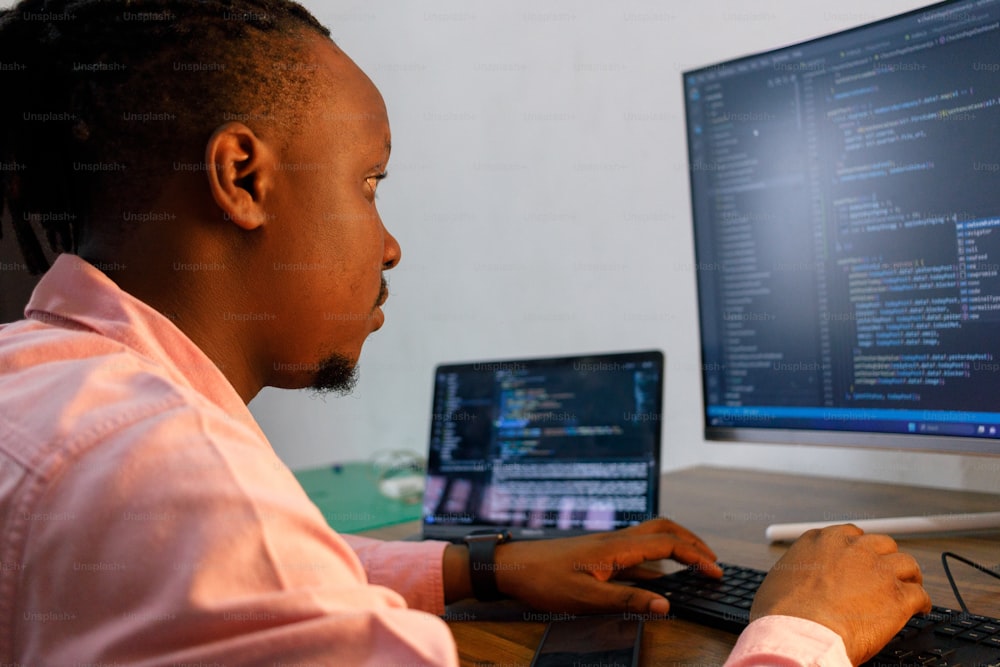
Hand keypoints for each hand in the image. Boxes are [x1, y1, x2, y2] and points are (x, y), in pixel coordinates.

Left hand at [490, 519, 721, 614]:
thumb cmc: (544, 580)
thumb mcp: (587, 598)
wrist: (513, 567)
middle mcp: (615, 540)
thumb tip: (665, 604)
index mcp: (617, 548)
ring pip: (650, 535)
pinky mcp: (598, 552)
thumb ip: (627, 600)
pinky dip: (655, 557)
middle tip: (712, 560)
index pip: (667, 543)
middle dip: (692, 541)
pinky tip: (658, 576)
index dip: (695, 555)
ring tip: (693, 563)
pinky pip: (635, 549)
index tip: (715, 570)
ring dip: (675, 544)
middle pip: (663, 529)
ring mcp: (606, 544)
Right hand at [750, 524, 931, 664]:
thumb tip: (798, 581)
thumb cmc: (782, 613)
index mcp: (821, 541)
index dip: (858, 549)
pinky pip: (920, 594)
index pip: (850, 534)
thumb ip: (798, 570)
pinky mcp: (897, 596)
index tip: (861, 560)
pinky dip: (922, 602)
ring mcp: (877, 570)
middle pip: (882, 544)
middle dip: (885, 558)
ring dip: (908, 576)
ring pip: (906, 563)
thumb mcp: (780, 578)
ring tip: (910, 586)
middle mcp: (852, 548)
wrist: (799, 633)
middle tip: (886, 573)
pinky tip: (920, 609)